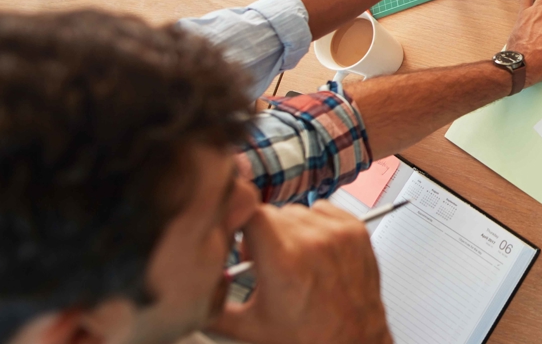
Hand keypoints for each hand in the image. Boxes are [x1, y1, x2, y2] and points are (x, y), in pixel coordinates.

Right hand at [210, 202, 389, 343]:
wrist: (353, 342)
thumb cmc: (308, 338)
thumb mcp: (248, 328)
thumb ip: (211, 306)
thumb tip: (186, 292)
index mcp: (282, 261)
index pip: (249, 211)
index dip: (238, 221)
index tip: (236, 234)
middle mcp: (312, 242)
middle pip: (271, 213)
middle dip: (261, 234)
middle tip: (263, 261)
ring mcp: (337, 234)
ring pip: (297, 211)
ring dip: (289, 230)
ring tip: (291, 259)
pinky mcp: (355, 231)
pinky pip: (324, 210)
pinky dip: (315, 226)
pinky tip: (313, 251)